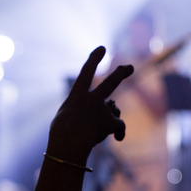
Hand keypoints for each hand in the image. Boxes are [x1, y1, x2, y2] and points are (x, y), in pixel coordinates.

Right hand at [47, 47, 131, 164]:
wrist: (68, 142)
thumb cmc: (61, 133)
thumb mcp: (65, 119)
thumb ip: (81, 112)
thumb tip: (98, 115)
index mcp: (76, 96)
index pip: (86, 73)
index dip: (94, 60)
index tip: (102, 48)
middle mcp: (91, 99)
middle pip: (110, 83)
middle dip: (121, 74)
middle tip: (130, 67)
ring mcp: (102, 110)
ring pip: (115, 107)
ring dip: (113, 112)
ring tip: (104, 120)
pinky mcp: (110, 122)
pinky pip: (119, 126)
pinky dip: (118, 132)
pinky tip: (118, 138)